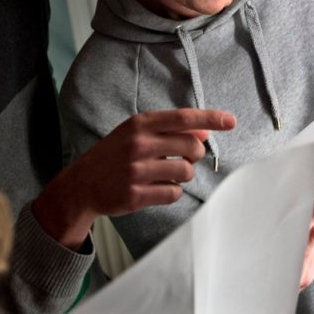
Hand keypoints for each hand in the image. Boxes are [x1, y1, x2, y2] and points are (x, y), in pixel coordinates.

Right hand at [33, 108, 235, 248]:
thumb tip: (206, 133)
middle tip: (183, 157)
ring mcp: (136, 171)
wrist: (82, 183)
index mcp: (140, 124)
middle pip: (191, 148)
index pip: (183, 118)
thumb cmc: (116, 153)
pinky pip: (174, 193)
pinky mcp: (135, 195)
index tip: (231, 121)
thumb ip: (171, 130)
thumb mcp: (138, 133)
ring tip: (167, 173)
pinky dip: (173, 191)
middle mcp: (138, 144)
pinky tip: (157, 187)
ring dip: (184, 174)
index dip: (210, 118)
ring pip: (186, 172)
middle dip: (195, 154)